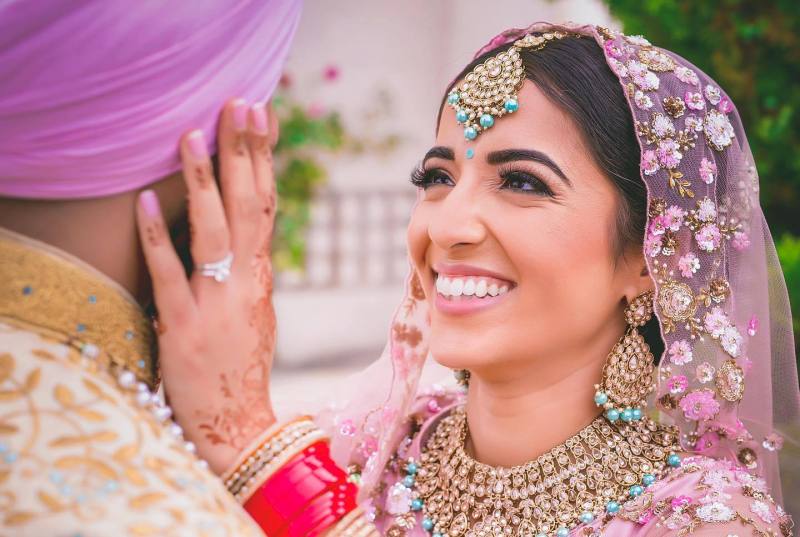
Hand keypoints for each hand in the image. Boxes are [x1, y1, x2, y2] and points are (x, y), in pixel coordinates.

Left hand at [136, 99, 278, 473]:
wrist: (239, 422)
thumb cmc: (242, 365)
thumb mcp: (255, 309)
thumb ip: (249, 267)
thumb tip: (245, 230)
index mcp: (260, 274)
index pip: (265, 204)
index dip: (261, 158)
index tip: (260, 115)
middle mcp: (245, 281)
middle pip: (248, 206)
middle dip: (243, 152)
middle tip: (239, 103)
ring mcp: (216, 303)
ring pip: (213, 231)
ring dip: (201, 182)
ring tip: (190, 136)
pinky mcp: (185, 328)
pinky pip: (169, 275)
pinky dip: (158, 238)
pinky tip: (144, 203)